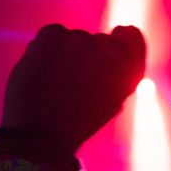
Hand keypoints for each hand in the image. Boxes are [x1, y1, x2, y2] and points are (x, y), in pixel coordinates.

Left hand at [2, 24, 145, 153]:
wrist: (40, 136)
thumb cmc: (77, 124)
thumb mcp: (111, 100)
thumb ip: (118, 74)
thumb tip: (112, 54)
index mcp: (128, 66)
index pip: (130, 35)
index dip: (118, 44)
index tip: (105, 58)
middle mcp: (108, 47)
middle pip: (97, 41)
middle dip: (87, 57)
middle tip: (73, 84)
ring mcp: (80, 38)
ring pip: (72, 40)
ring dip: (65, 55)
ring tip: (54, 84)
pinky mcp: (53, 34)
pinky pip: (52, 36)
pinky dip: (46, 50)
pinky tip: (43, 73)